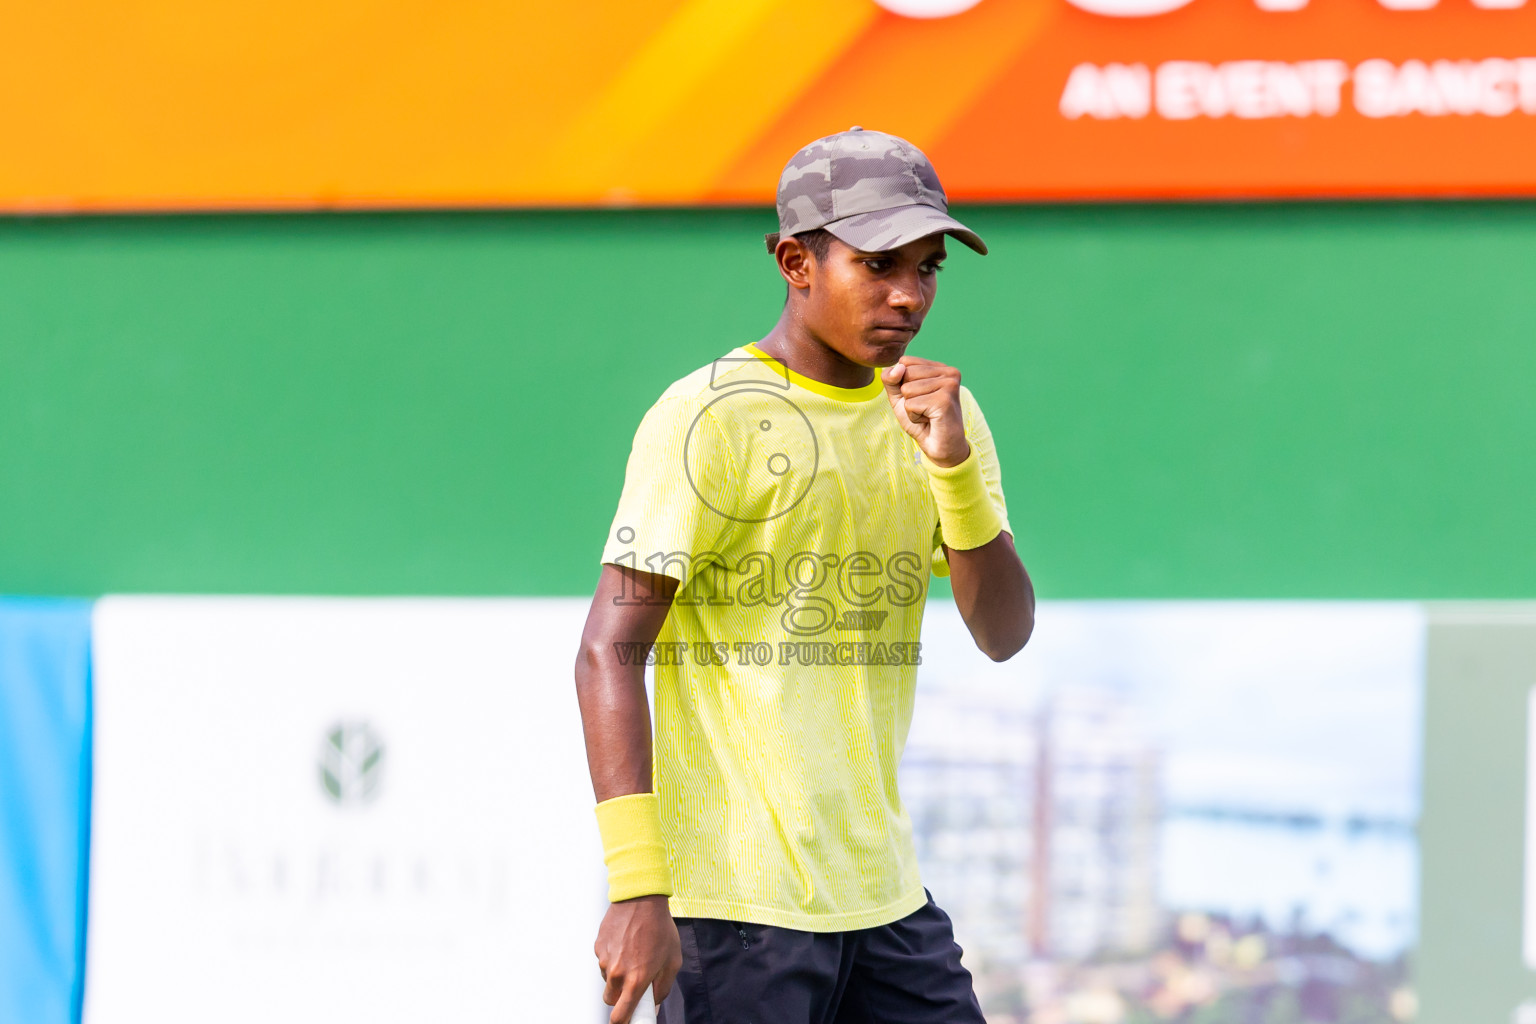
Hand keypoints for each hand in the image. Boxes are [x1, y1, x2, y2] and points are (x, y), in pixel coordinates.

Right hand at [595, 894, 682, 1023]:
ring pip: (607, 979)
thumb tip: (653, 1006)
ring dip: (617, 975)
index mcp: (636, 980)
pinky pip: (604, 961)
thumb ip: (663, 988)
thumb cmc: (660, 929)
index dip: (622, 1021)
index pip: (620, 1015)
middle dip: (620, 997)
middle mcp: (617, 973)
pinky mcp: (598, 947)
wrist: (641, 898)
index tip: (626, 1020)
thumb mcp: (672, 960)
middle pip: (610, 1000)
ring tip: (633, 954)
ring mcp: (605, 960)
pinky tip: (625, 943)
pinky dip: (613, 958)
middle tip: (633, 984)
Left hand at [881, 356, 969, 467]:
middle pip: (905, 373)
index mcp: (940, 368)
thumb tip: (898, 367)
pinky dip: (914, 417)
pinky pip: (911, 404)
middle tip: (924, 409)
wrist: (939, 447)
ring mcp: (949, 385)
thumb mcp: (900, 396)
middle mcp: (949, 372)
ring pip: (907, 389)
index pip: (905, 361)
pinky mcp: (945, 400)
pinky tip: (929, 420)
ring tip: (927, 415)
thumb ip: (891, 379)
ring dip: (911, 408)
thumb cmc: (922, 421)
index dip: (902, 384)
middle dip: (907, 396)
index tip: (919, 398)